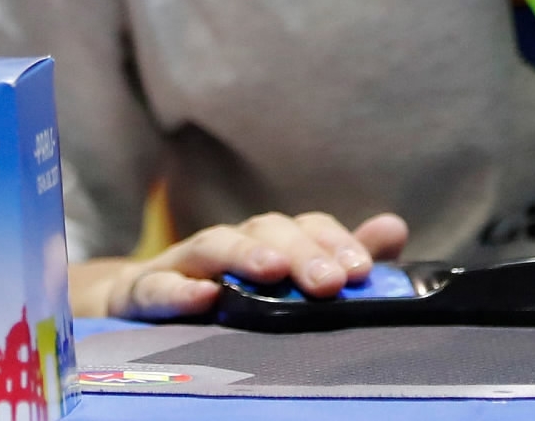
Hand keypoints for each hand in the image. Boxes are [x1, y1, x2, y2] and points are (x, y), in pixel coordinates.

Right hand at [74, 211, 408, 319]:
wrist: (140, 307)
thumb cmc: (227, 296)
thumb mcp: (287, 284)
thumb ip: (338, 260)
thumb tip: (394, 227)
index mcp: (266, 242)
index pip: (305, 227)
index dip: (334, 242)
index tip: (361, 271)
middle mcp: (228, 244)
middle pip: (266, 230)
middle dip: (301, 252)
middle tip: (331, 282)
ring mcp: (182, 264)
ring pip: (214, 245)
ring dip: (245, 255)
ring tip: (273, 271)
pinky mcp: (142, 291)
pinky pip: (156, 287)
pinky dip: (178, 291)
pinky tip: (203, 299)